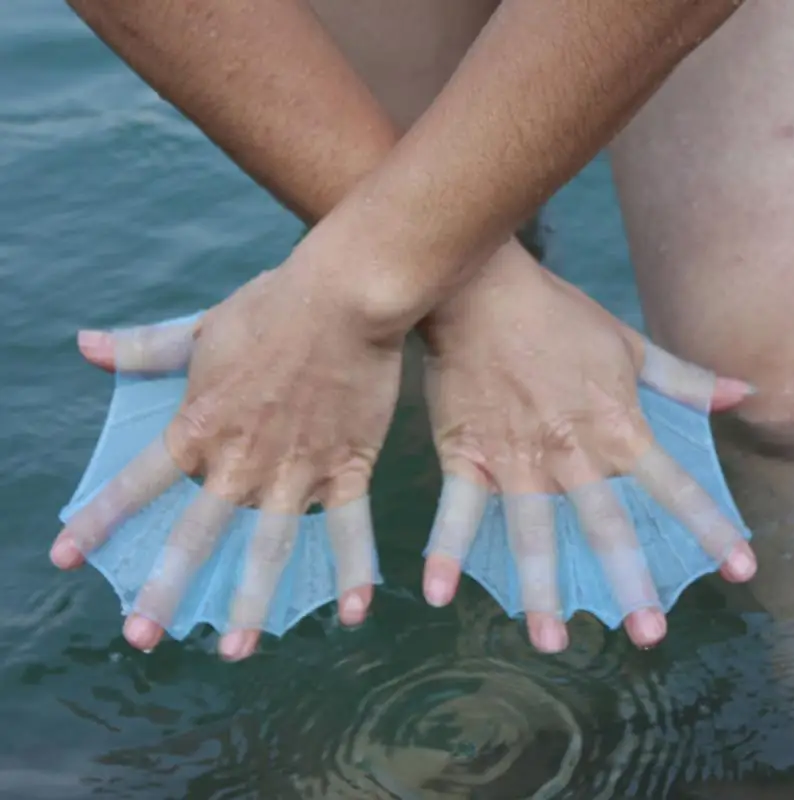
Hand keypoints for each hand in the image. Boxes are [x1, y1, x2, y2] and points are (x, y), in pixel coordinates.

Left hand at [50, 263, 402, 659]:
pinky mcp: (345, 468)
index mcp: (201, 423)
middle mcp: (241, 459)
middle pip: (196, 534)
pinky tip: (352, 615)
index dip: (99, 520)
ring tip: (234, 651)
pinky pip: (348, 528)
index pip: (139, 482)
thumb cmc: (272, 308)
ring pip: (269, 548)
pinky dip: (352, 571)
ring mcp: (295, 469)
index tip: (66, 556)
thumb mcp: (203, 327)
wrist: (342, 299)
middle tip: (140, 636)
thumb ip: (144, 347)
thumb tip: (83, 345)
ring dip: (249, 603)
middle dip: (165, 587)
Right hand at [420, 239, 756, 651]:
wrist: (483, 293)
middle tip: (648, 636)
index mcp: (615, 422)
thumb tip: (743, 393)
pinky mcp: (466, 455)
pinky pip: (457, 510)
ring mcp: (516, 457)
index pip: (673, 485)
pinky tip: (439, 595)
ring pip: (533, 531)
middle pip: (605, 525)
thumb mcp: (628, 342)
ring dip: (541, 588)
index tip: (739, 569)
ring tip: (550, 641)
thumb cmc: (557, 316)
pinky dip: (446, 551)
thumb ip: (682, 378)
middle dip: (629, 582)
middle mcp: (571, 450)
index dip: (709, 527)